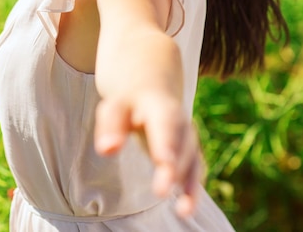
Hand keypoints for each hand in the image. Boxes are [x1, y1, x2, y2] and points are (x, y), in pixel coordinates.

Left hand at [94, 92, 203, 217]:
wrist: (152, 92)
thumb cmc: (129, 105)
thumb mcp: (115, 108)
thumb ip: (111, 126)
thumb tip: (107, 150)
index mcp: (161, 106)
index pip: (166, 123)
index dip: (166, 142)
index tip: (163, 162)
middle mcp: (180, 122)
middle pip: (180, 144)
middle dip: (174, 167)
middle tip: (162, 191)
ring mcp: (188, 138)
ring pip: (192, 159)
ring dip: (189, 184)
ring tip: (183, 210)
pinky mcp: (190, 154)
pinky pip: (195, 172)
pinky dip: (192, 191)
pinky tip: (186, 209)